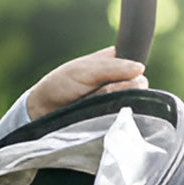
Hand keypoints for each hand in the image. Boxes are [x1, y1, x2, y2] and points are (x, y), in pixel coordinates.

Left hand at [25, 47, 147, 120]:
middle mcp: (119, 83)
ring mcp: (116, 103)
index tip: (121, 74)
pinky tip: (100, 114)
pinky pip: (126, 118)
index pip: (136, 66)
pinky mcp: (113, 120)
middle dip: (119, 87)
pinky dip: (114, 115)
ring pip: (132, 101)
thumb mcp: (85, 70)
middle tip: (96, 91)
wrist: (42, 112)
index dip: (132, 71)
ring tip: (92, 103)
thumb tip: (141, 69)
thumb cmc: (60, 86)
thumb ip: (113, 68)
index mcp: (113, 64)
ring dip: (114, 101)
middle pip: (138, 85)